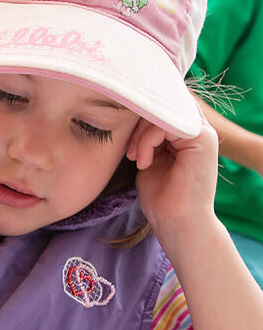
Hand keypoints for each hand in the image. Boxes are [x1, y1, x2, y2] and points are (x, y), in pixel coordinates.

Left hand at [127, 114, 219, 241]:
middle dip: (137, 126)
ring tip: (135, 158)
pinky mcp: (202, 139)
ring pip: (161, 114)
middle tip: (129, 153)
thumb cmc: (162, 198)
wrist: (178, 222)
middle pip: (160, 107)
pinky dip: (146, 141)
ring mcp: (202, 133)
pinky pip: (165, 124)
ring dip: (140, 136)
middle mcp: (198, 130)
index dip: (138, 121)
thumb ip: (146, 139)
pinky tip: (143, 161)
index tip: (126, 146)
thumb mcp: (148, 160)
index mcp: (186, 135)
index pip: (160, 109)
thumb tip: (129, 119)